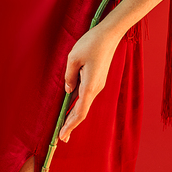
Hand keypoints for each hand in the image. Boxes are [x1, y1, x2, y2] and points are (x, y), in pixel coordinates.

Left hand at [58, 24, 119, 142]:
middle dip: (71, 124)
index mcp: (89, 86)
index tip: (62, 136)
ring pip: (84, 103)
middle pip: (82, 111)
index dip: (70, 125)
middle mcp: (96, 88)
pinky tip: (71, 105)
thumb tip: (68, 90)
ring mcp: (98, 84)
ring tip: (64, 125)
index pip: (79, 112)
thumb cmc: (91, 43)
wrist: (110, 34)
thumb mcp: (73, 58)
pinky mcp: (98, 78)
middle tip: (61, 137)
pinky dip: (78, 103)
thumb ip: (69, 76)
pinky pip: (86, 94)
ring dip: (74, 114)